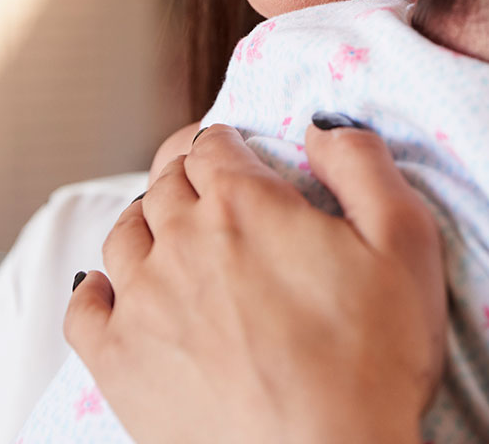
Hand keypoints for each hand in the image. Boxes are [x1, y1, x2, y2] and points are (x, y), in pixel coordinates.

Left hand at [65, 122, 446, 443]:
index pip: (212, 144)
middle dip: (186, 174)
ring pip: (124, 234)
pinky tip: (115, 292)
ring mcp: (143, 302)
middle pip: (166, 182)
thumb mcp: (404, 243)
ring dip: (146, 223)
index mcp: (243, 204)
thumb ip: (362, 165)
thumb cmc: (374, 360)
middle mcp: (181, 241)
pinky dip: (96, 289)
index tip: (235, 154)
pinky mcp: (119, 362)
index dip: (225, 143)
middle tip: (206, 186)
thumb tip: (321, 127)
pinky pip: (84, 307)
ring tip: (170, 236)